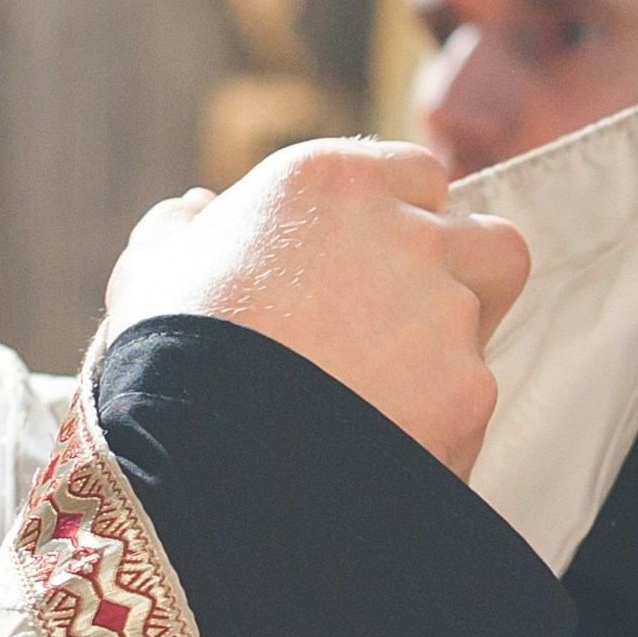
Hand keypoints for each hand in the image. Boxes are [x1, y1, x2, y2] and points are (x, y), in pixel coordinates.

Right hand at [104, 141, 530, 480]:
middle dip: (460, 274)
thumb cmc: (165, 356)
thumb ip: (183, 229)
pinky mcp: (469, 390)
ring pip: (486, 317)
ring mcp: (447, 310)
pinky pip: (472, 400)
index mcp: (331, 182)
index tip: (370, 262)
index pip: (417, 175)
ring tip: (386, 395)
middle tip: (404, 325)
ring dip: (450, 349)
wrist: (202, 461)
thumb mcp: (151, 272)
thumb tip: (198, 211)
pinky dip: (437, 423)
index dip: (401, 220)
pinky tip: (381, 450)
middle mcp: (406, 231)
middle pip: (479, 238)